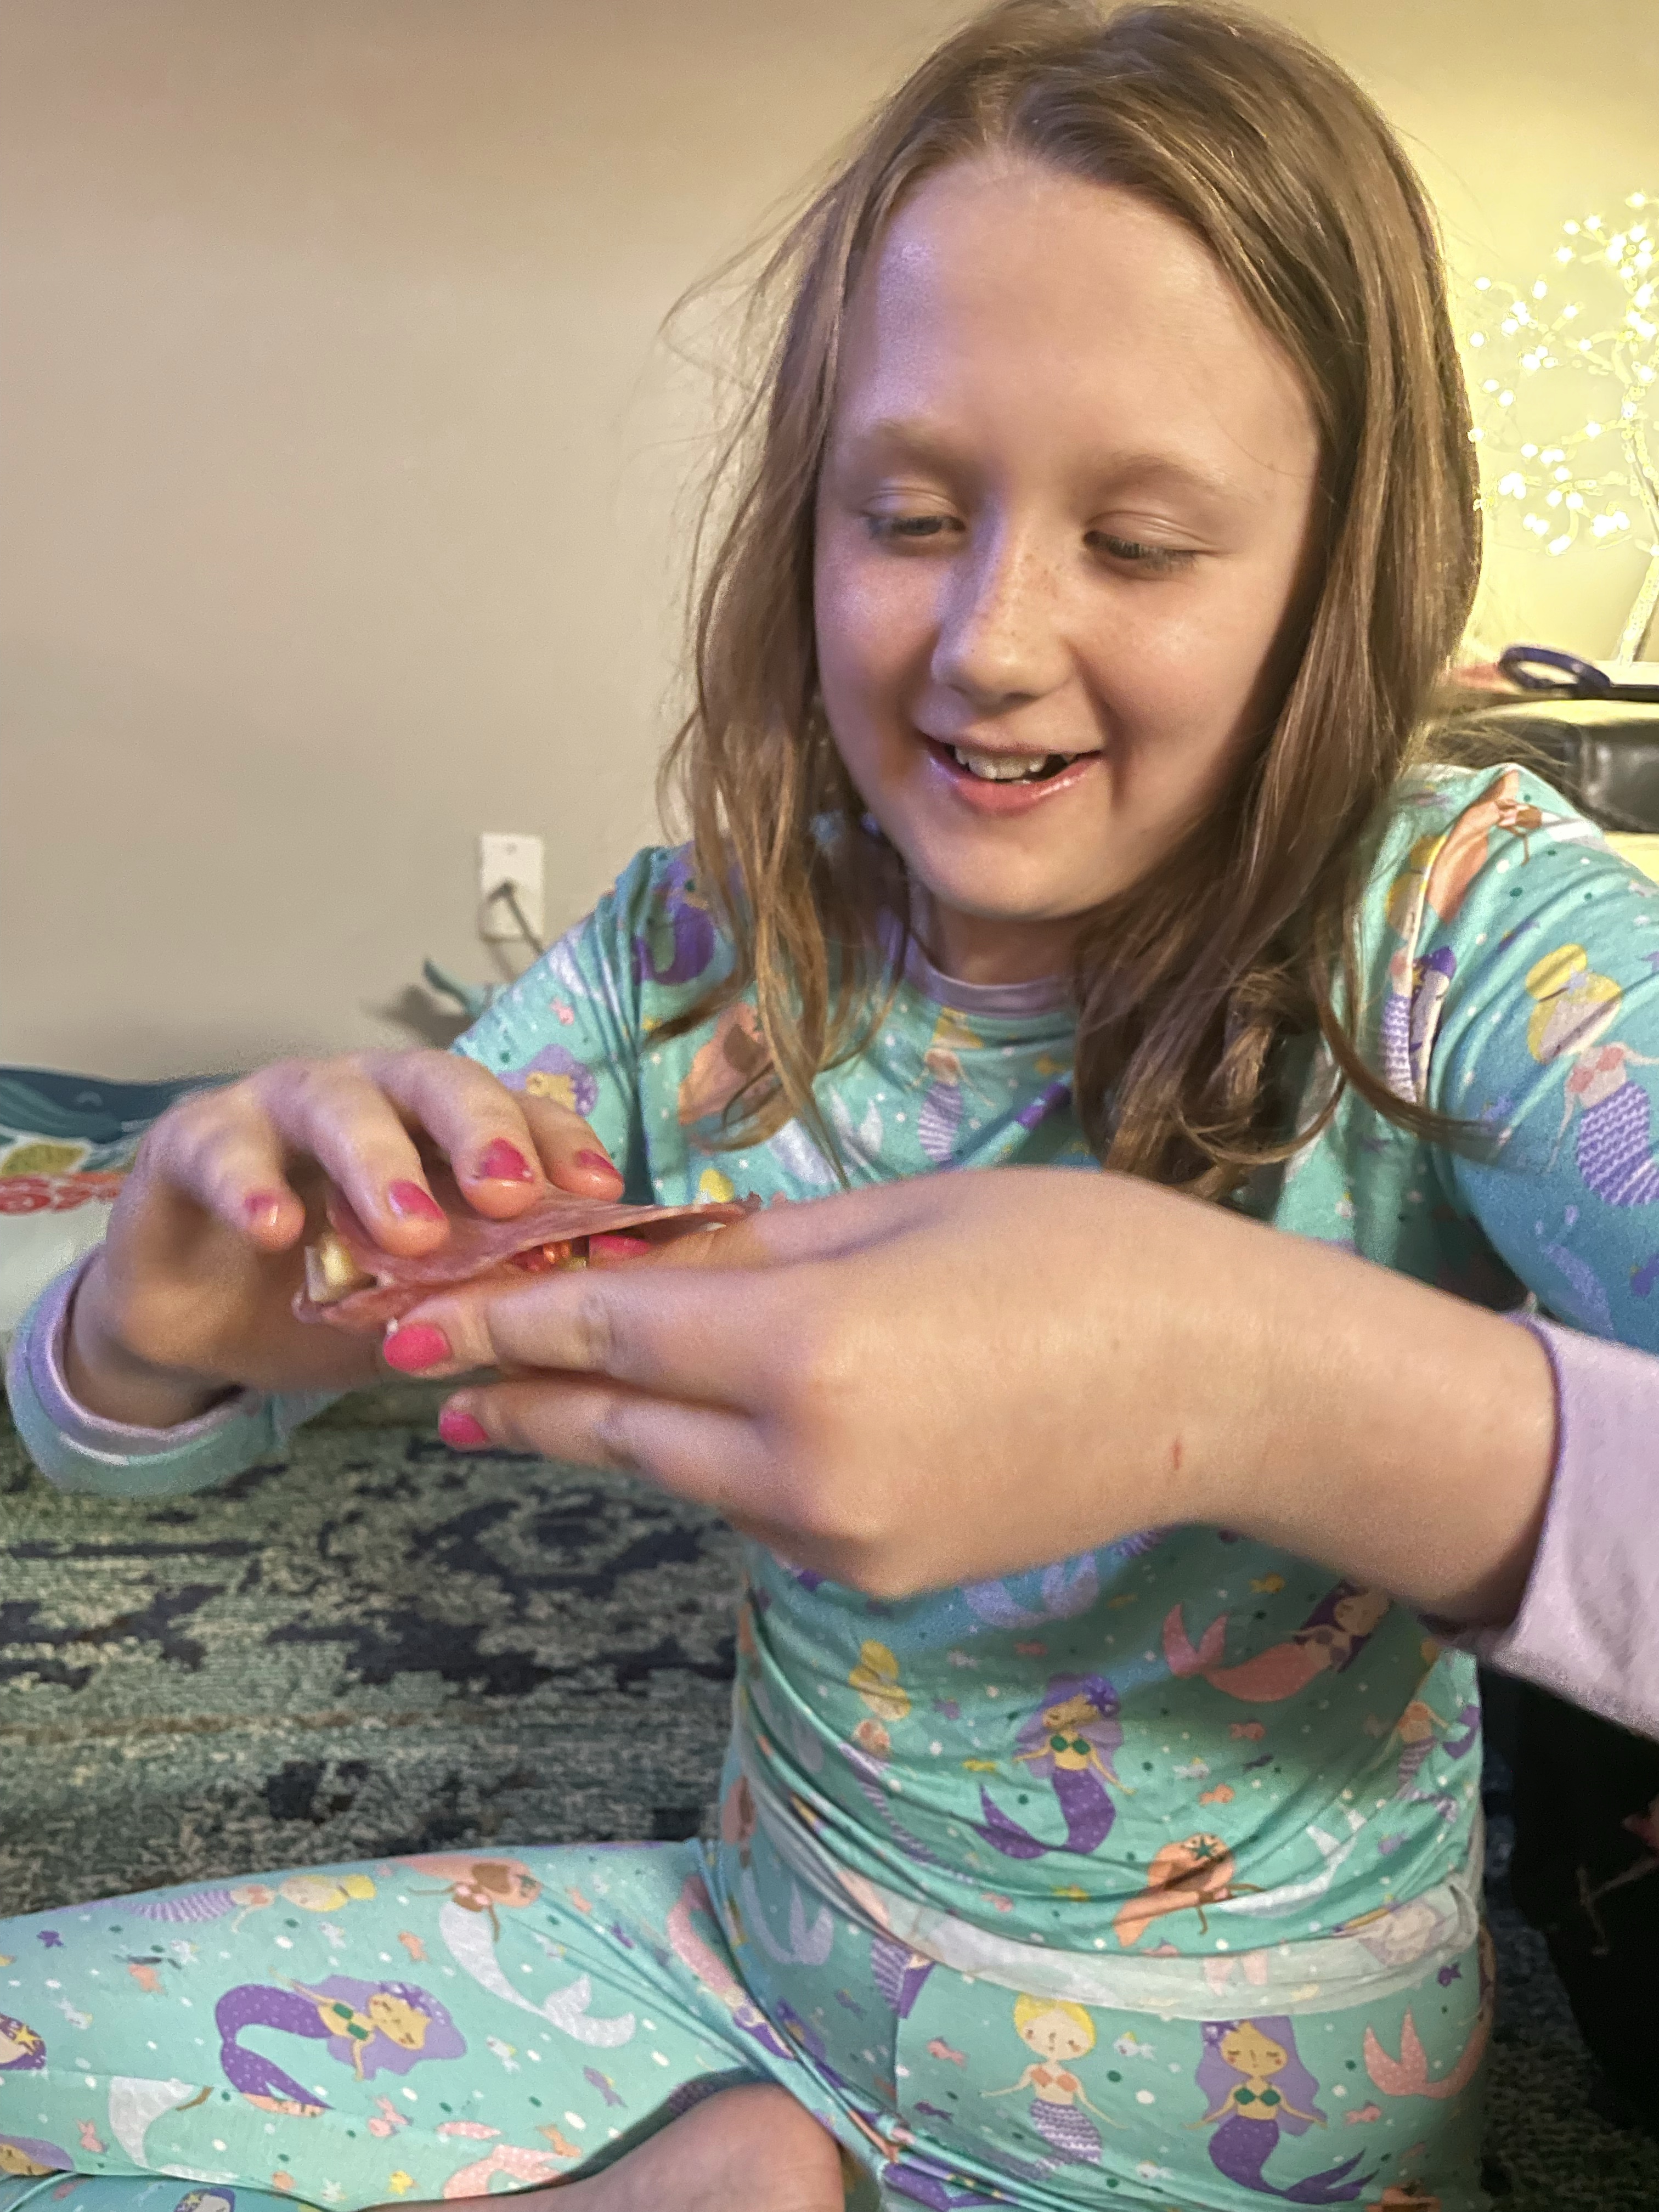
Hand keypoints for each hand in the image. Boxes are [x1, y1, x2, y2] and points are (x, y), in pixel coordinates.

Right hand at [67, 1049, 624, 1427]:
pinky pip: (224, 1149)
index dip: (558, 1145)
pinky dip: (251, 1186)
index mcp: (437, 1127)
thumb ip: (487, 1296)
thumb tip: (579, 1312)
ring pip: (338, 1107)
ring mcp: (279, 1107)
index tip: (600, 1193)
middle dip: (480, 1132)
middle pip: (437, 1083)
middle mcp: (369, 1096)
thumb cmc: (330, 1295)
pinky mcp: (193, 1138)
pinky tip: (277, 1229)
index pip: (515, 1113)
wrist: (200, 1323)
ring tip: (409, 1235)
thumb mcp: (422, 1306)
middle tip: (510, 1195)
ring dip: (380, 1165)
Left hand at [382, 1166, 1555, 1613]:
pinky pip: (755, 1510)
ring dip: (600, 1430)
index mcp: (809, 1353)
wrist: (1229, 1387)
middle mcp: (806, 1471)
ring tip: (521, 1391)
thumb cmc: (1086, 1255)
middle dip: (512, 1391)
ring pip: (680, 1476)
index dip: (495, 1315)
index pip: (604, 1335)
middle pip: (615, 1428)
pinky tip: (675, 1423)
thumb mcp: (904, 1212)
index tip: (407, 1309)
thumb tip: (637, 1261)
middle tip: (421, 1366)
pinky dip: (700, 1461)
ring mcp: (843, 1542)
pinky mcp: (879, 1578)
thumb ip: (751, 1249)